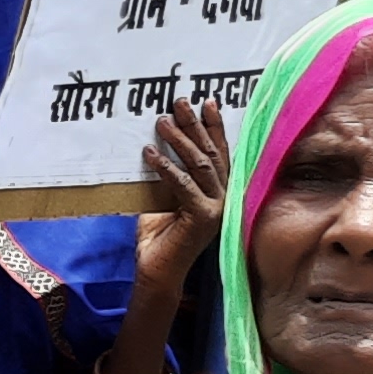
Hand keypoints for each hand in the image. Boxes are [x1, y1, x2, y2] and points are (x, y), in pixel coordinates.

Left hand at [138, 99, 227, 276]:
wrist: (158, 272)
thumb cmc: (158, 238)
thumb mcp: (161, 200)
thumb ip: (166, 178)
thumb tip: (152, 147)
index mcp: (218, 191)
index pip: (219, 153)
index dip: (214, 127)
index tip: (206, 101)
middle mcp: (224, 197)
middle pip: (211, 153)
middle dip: (196, 125)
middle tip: (180, 102)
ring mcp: (217, 208)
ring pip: (199, 165)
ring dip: (179, 140)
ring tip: (161, 121)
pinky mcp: (203, 217)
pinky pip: (183, 185)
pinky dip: (165, 167)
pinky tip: (149, 154)